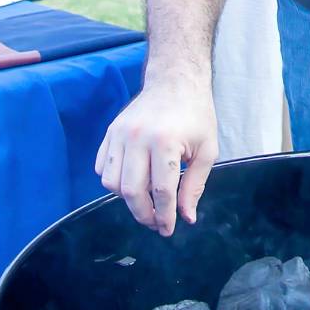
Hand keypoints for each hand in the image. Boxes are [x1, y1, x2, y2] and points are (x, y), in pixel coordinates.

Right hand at [95, 81, 217, 235]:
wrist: (175, 81)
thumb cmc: (196, 114)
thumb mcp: (207, 149)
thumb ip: (195, 185)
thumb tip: (186, 217)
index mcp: (165, 142)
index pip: (161, 191)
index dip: (165, 215)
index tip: (168, 229)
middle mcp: (137, 138)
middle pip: (131, 191)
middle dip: (144, 214)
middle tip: (156, 222)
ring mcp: (119, 134)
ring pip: (111, 182)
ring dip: (127, 199)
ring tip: (146, 200)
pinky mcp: (109, 132)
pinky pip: (101, 167)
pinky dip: (114, 181)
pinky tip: (133, 181)